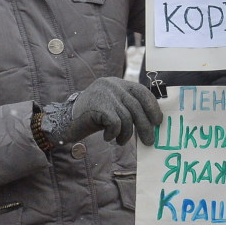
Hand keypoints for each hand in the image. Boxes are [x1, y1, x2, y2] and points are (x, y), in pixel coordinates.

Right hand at [42, 77, 163, 146]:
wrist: (67, 122)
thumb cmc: (94, 118)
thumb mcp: (113, 108)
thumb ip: (129, 109)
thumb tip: (153, 123)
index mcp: (118, 83)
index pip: (142, 91)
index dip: (153, 107)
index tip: (158, 121)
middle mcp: (112, 85)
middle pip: (137, 107)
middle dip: (145, 127)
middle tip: (150, 141)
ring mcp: (105, 94)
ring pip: (127, 118)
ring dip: (126, 135)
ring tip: (120, 141)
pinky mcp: (98, 106)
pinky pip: (116, 124)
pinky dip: (114, 134)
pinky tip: (108, 137)